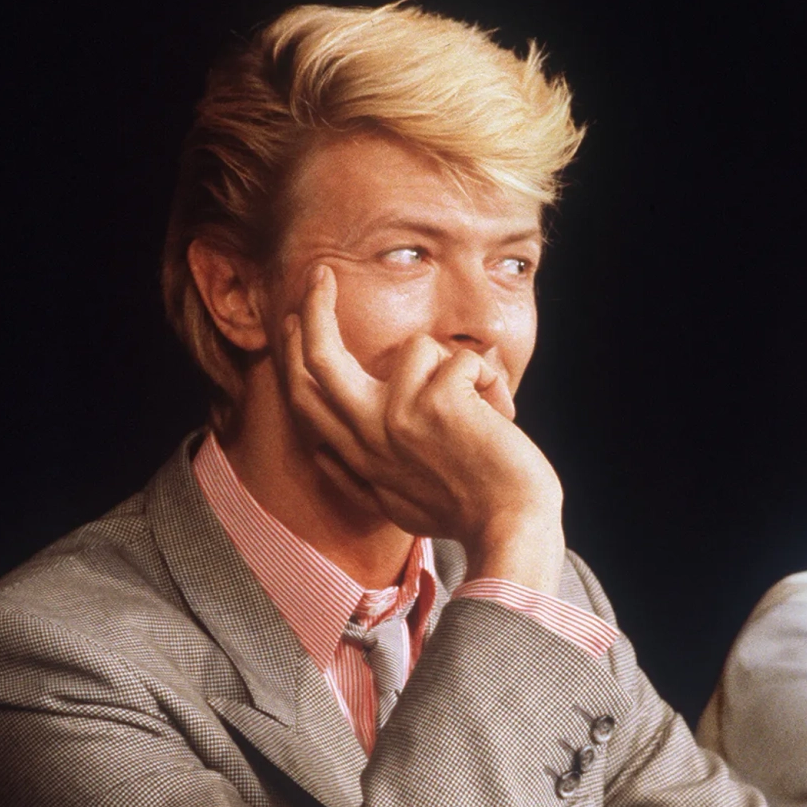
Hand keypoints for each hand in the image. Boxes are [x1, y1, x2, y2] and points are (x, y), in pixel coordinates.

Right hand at [283, 266, 564, 592]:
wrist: (512, 530)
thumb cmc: (467, 515)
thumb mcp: (394, 502)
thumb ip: (359, 472)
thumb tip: (323, 451)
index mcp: (356, 458)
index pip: (304, 396)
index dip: (294, 352)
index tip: (295, 320)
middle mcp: (366, 436)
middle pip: (318, 357)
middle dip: (314, 309)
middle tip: (321, 275)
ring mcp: (398, 416)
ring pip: (417, 348)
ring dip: (461, 369)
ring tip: (485, 410)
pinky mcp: (438, 402)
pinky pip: (464, 359)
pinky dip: (492, 381)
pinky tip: (502, 418)